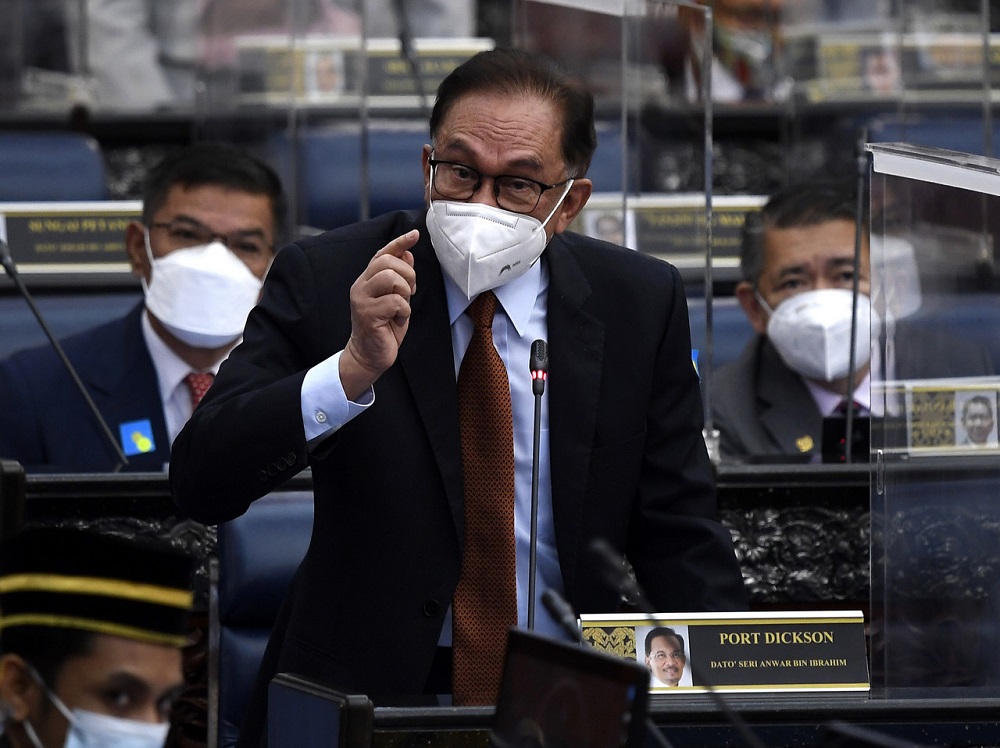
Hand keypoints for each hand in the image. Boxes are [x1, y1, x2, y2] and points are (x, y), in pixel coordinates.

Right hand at [340, 230, 417, 398]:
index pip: (382, 254)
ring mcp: (362, 300)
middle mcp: (361, 286)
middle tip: (410, 293)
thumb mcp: (396, 299)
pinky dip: (403, 311)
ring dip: (404, 292)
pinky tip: (398, 320)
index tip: (415, 235)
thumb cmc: (384, 328)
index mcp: (367, 280)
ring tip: (402, 307)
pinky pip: (394, 301)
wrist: (370, 355)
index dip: (399, 243)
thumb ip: (400, 279)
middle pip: (387, 262)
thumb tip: (407, 255)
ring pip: (390, 278)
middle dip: (407, 275)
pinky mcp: (367, 315)